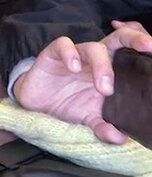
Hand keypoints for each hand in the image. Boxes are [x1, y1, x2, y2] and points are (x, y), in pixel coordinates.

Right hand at [13, 26, 151, 142]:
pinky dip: (70, 54)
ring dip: (102, 65)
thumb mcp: (88, 118)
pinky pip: (63, 45)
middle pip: (117, 38)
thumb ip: (103, 126)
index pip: (130, 52)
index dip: (143, 47)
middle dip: (134, 38)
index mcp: (109, 69)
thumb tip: (119, 138)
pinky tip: (74, 68)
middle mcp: (95, 59)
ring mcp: (75, 54)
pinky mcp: (53, 54)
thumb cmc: (67, 104)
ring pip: (93, 47)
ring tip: (104, 88)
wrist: (36, 104)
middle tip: (147, 47)